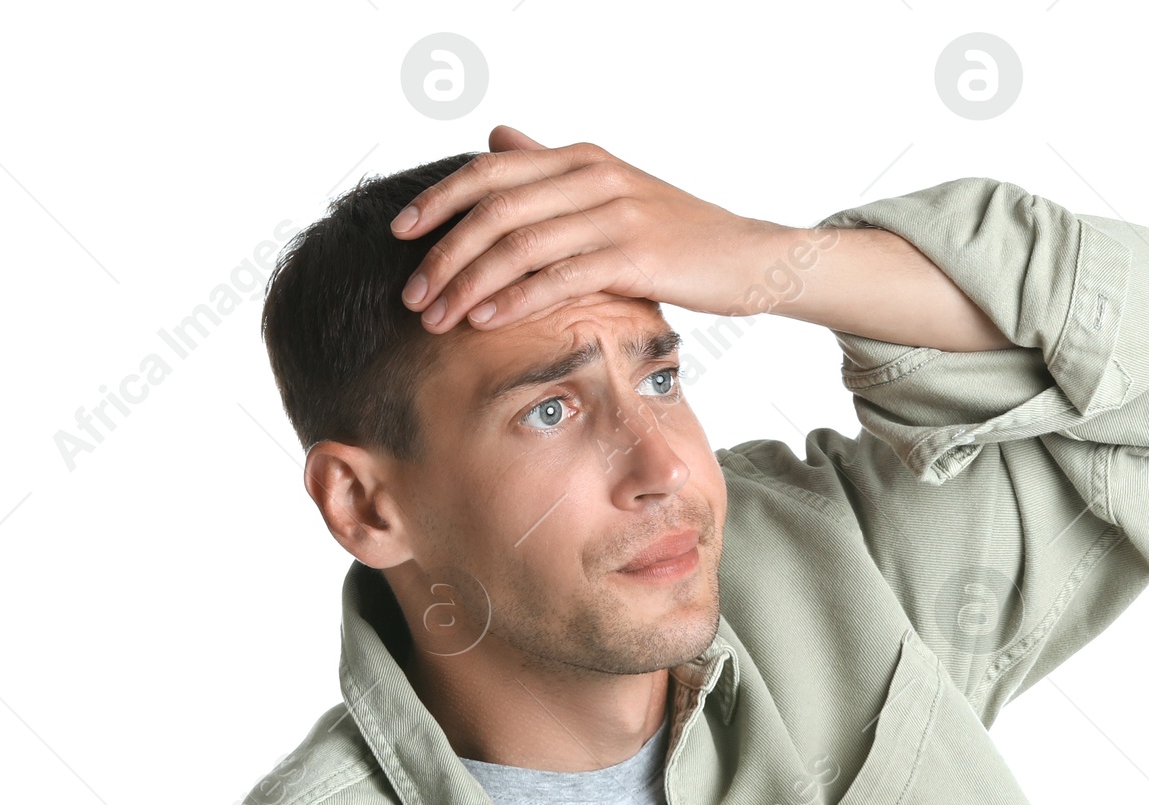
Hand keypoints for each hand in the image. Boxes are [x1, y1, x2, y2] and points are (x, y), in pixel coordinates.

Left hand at [389, 124, 814, 332]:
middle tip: (412, 295)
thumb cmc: (680, 236)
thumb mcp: (612, 194)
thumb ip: (552, 172)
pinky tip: (485, 321)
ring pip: (519, 246)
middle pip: (494, 209)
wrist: (749, 258)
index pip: (491, 172)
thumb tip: (497, 139)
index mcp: (581, 160)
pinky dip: (515, 300)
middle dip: (443, 254)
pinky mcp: (636, 256)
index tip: (399, 233)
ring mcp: (614, 214)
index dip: (440, 201)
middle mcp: (592, 177)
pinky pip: (559, 277)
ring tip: (438, 318)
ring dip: (469, 285)